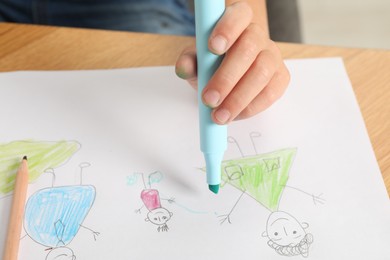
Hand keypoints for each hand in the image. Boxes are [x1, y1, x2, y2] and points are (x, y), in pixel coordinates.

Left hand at [175, 1, 289, 124]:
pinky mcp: (280, 78)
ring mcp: (272, 56)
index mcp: (237, 20)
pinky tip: (234, 115)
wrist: (230, 74)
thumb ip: (189, 61)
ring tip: (219, 116)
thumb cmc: (212, 62)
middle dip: (226, 78)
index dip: (228, 29)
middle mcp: (258, 35)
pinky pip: (270, 93)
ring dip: (237, 99)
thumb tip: (184, 68)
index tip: (212, 48)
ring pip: (261, 74)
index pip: (239, 15)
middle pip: (248, 49)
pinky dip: (250, 108)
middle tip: (209, 99)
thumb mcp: (196, 59)